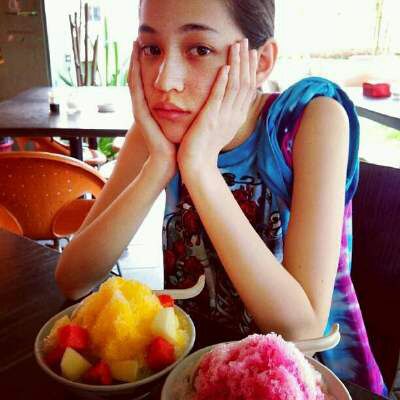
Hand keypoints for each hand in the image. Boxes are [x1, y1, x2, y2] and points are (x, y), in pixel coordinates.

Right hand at [128, 41, 176, 171]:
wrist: (169, 161)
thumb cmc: (177, 142)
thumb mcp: (180, 120)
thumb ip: (182, 107)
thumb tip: (197, 96)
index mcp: (154, 106)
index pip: (149, 81)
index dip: (149, 65)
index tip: (152, 47)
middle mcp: (144, 106)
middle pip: (139, 76)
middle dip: (138, 58)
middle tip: (138, 39)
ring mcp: (140, 109)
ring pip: (134, 79)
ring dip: (133, 61)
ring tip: (134, 43)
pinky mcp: (139, 113)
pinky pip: (135, 89)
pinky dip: (134, 73)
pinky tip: (134, 60)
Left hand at [177, 38, 257, 173]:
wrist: (197, 164)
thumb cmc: (205, 147)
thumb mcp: (221, 128)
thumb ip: (226, 113)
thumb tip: (229, 101)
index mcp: (237, 117)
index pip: (248, 89)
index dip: (250, 70)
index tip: (250, 54)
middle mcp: (234, 115)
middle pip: (245, 83)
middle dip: (246, 61)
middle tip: (246, 42)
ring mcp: (224, 116)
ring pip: (235, 86)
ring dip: (237, 64)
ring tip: (237, 46)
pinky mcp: (211, 118)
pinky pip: (219, 96)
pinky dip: (223, 81)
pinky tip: (226, 67)